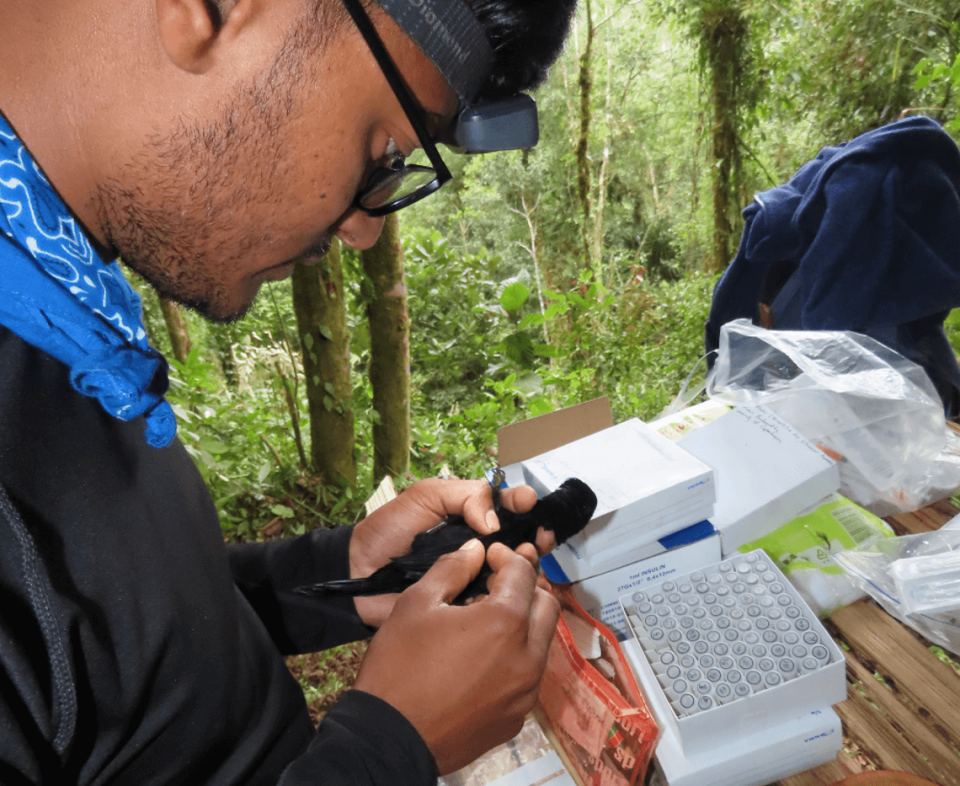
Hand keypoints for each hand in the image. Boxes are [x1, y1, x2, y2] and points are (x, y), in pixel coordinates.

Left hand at [349, 478, 551, 626]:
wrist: (359, 575)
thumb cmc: (388, 530)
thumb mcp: (426, 497)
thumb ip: (464, 497)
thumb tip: (496, 522)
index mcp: (467, 515)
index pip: (504, 505)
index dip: (520, 502)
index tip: (528, 502)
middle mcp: (476, 544)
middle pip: (517, 536)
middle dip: (534, 531)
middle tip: (541, 534)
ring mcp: (473, 574)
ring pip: (513, 567)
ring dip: (528, 559)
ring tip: (531, 554)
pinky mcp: (467, 603)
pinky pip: (497, 596)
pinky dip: (513, 592)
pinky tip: (523, 585)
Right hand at [353, 539, 560, 773]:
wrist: (388, 738)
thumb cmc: (398, 668)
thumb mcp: (416, 604)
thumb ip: (452, 569)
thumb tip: (474, 551)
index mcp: (505, 623)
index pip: (524, 573)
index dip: (506, 557)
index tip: (488, 557)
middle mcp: (526, 658)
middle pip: (546, 606)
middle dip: (525, 588)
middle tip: (494, 586)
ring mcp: (524, 693)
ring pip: (541, 643)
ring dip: (522, 624)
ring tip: (484, 623)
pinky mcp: (516, 718)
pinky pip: (527, 677)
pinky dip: (513, 659)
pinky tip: (480, 660)